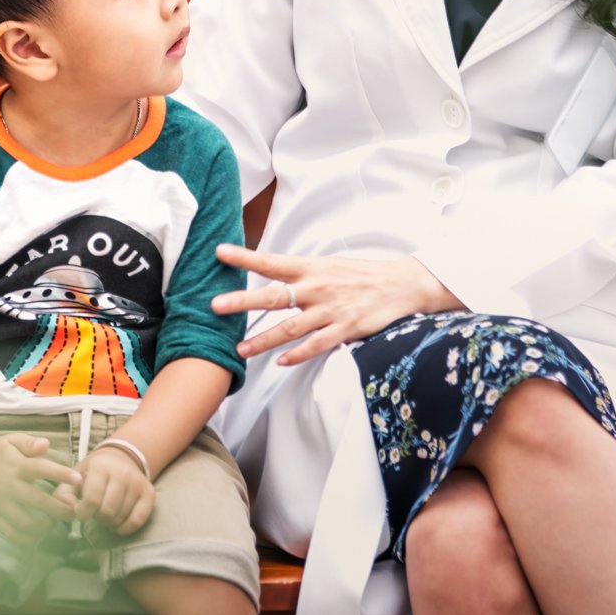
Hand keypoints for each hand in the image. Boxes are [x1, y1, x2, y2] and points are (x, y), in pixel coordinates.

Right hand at [0, 432, 82, 545]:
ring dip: (43, 527)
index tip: (79, 480)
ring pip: (24, 522)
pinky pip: (9, 533)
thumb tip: (46, 444)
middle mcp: (8, 485)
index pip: (41, 469)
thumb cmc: (1, 451)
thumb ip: (30, 443)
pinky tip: (38, 535)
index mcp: (16, 465)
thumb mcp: (14, 440)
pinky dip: (25, 539)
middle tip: (74, 512)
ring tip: (55, 524)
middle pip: (37, 500)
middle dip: (58, 509)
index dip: (61, 474)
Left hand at [74, 445, 153, 540]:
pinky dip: (125, 528)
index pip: (92, 499)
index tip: (81, 514)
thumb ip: (64, 495)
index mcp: (100, 467)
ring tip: (105, 515)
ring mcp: (137, 483)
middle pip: (108, 510)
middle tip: (95, 513)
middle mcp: (122, 473)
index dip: (83, 513)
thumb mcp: (75, 478)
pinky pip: (138, 520)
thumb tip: (70, 511)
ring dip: (110, 523)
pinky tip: (117, 525)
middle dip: (98, 518)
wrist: (120, 458)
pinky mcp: (149, 493)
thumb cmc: (93, 473)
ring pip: (122, 516)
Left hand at [210, 243, 463, 366]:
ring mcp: (330, 310)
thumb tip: (269, 273)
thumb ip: (299, 272)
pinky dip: (297, 355)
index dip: (245, 257)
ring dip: (263, 340)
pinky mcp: (345, 330)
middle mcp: (316, 288)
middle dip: (242, 302)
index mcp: (310, 268)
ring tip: (240, 350)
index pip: (271, 261)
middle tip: (215, 306)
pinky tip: (280, 362)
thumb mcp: (327, 265)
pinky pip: (316, 345)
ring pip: (290, 328)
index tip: (220, 252)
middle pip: (273, 296)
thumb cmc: (359, 274)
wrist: (400, 285)